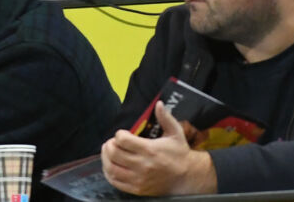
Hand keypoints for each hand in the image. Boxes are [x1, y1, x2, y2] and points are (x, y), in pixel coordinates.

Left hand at [101, 101, 215, 195]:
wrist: (187, 177)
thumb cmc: (179, 153)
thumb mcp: (175, 133)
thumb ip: (165, 117)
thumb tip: (158, 104)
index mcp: (150, 150)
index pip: (123, 140)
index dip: (119, 134)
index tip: (122, 134)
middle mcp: (143, 165)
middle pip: (114, 154)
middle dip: (109, 145)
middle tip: (112, 142)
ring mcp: (139, 179)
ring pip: (112, 169)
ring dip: (106, 158)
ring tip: (109, 152)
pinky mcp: (137, 189)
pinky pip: (116, 182)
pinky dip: (109, 173)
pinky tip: (111, 166)